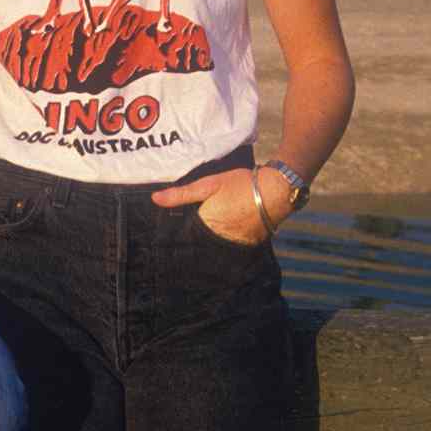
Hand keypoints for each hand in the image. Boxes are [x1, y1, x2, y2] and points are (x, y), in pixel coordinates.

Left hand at [151, 166, 286, 243]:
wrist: (275, 191)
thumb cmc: (241, 184)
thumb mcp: (209, 184)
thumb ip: (182, 194)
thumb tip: (155, 199)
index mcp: (205, 226)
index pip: (186, 235)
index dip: (183, 230)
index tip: (178, 228)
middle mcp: (218, 239)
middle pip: (201, 242)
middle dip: (198, 237)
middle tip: (199, 228)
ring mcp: (235, 244)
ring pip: (216, 245)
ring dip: (214, 239)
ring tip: (218, 225)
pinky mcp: (249, 244)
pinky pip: (233, 246)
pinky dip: (230, 240)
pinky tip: (231, 228)